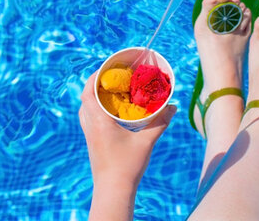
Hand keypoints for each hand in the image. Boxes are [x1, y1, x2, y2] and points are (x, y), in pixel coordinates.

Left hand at [79, 71, 176, 219]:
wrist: (113, 189)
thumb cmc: (127, 166)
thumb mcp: (146, 142)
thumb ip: (160, 123)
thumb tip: (173, 107)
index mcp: (99, 121)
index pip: (88, 91)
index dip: (94, 76)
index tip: (105, 68)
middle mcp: (90, 125)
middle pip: (85, 97)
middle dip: (95, 84)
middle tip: (111, 77)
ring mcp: (89, 134)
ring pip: (85, 108)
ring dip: (94, 96)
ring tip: (111, 91)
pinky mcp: (92, 141)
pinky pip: (89, 118)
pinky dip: (96, 108)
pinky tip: (111, 111)